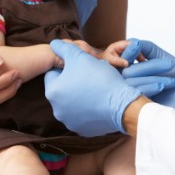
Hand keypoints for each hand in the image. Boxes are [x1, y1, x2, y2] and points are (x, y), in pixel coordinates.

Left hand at [45, 39, 168, 135]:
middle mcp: (57, 110)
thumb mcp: (80, 57)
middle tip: (90, 75)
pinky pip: (83, 115)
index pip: (54, 73)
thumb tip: (54, 44)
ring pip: (73, 102)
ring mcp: (70, 122)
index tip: (81, 66)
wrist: (122, 104)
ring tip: (96, 88)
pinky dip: (89, 108)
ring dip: (81, 95)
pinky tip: (100, 101)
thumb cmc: (100, 79)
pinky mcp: (83, 130)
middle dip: (74, 82)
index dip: (67, 66)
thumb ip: (63, 49)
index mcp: (53, 92)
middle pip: (63, 89)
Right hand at [121, 39, 174, 123]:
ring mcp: (132, 98)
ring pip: (129, 82)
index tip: (137, 46)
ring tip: (172, 81)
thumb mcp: (164, 58)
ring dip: (152, 77)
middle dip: (150, 66)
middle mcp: (131, 84)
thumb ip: (147, 48)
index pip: (122, 58)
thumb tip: (131, 41)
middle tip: (171, 65)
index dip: (127, 50)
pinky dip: (148, 87)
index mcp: (136, 72)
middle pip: (127, 70)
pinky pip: (133, 95)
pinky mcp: (136, 110)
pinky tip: (162, 87)